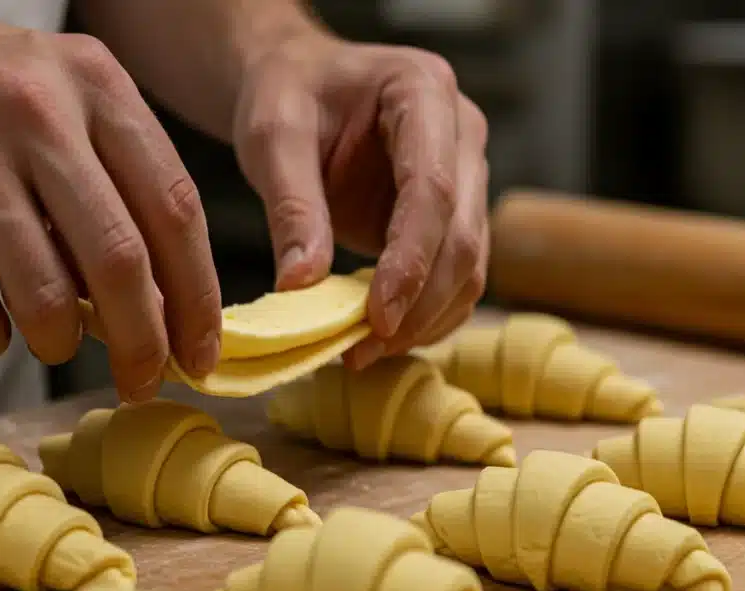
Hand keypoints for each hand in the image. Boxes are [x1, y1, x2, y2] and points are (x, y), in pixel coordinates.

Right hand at [0, 0, 220, 401]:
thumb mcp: (68, 99)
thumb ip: (123, 182)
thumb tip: (168, 301)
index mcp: (97, 87)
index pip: (175, 209)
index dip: (197, 296)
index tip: (200, 352)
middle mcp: (38, 115)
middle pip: (120, 260)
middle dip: (142, 342)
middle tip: (143, 380)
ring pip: (47, 296)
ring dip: (61, 343)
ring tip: (56, 342)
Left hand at [233, 36, 488, 368]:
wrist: (299, 85)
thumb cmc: (286, 95)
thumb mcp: (274, 137)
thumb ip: (292, 206)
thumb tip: (300, 286)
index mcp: (423, 91)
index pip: (433, 189)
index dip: (410, 260)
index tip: (376, 317)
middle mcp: (461, 132)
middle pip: (463, 234)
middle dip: (419, 303)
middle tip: (363, 350)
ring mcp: (464, 175)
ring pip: (470, 265)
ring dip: (425, 319)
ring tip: (364, 353)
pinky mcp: (451, 214)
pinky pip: (455, 276)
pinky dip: (425, 315)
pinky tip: (380, 339)